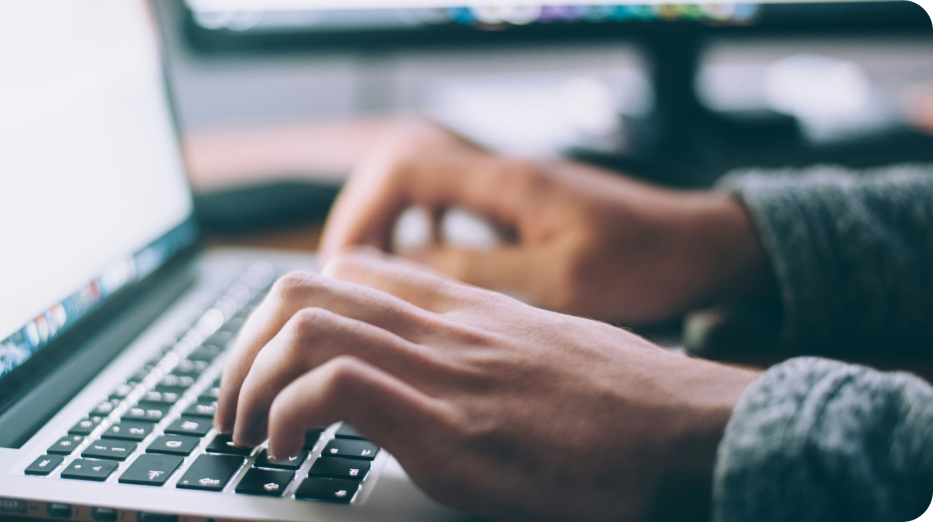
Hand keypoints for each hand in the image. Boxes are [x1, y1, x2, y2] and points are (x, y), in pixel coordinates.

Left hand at [215, 249, 759, 521]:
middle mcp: (442, 327)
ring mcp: (443, 371)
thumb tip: (446, 373)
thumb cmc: (627, 402)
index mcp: (463, 308)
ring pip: (303, 326)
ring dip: (249, 382)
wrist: (690, 431)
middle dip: (243, 348)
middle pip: (303, 289)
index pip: (348, 270)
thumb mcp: (545, 349)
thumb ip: (485, 346)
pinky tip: (287, 452)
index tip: (271, 362)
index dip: (287, 312)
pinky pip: (335, 388)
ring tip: (246, 433)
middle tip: (234, 404)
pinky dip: (287, 415)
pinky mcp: (448, 428)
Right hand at [319, 120, 772, 323]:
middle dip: (364, 218)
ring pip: (422, 187)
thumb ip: (481, 272)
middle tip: (348, 274)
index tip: (344, 264)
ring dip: (390, 225)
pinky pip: (450, 206)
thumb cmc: (646, 262)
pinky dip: (423, 232)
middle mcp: (501, 174)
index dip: (361, 212)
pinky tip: (424, 269)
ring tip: (374, 275)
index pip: (404, 168)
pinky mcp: (520, 207)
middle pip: (400, 170)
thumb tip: (407, 272)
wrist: (702, 247)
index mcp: (506, 181)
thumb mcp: (561, 281)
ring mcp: (510, 187)